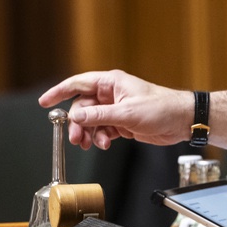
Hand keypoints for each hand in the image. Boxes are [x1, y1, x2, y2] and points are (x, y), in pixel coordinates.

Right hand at [38, 70, 192, 149]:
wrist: (182, 121)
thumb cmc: (161, 108)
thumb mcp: (127, 113)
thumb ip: (99, 116)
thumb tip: (76, 117)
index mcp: (112, 83)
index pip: (78, 84)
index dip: (59, 92)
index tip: (44, 102)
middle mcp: (112, 94)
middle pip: (82, 107)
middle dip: (77, 123)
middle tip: (76, 138)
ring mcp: (116, 108)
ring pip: (91, 121)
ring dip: (89, 133)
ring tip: (92, 144)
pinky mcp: (122, 122)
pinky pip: (102, 129)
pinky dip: (100, 138)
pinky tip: (104, 144)